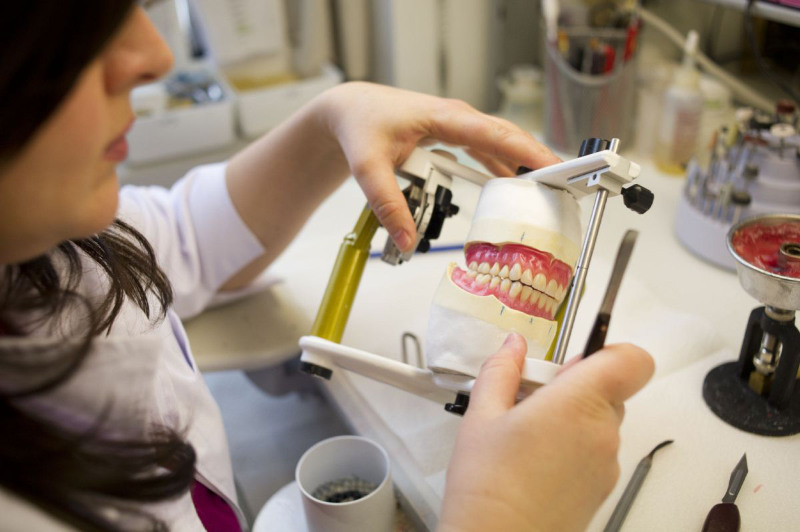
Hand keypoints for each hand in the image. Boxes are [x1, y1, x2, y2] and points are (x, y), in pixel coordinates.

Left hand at [224, 82, 559, 289]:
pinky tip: (511, 188)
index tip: (554, 170)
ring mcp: (457, 126)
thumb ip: (387, 204)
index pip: (496, 134)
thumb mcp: (367, 167)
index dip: (528, 151)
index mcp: (445, 117)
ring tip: (546, 195)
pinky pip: (485, 152)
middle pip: (508, 139)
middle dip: (538, 162)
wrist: (348, 111)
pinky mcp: (452, 137)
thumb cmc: (359, 126)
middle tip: (565, 189)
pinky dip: (501, 168)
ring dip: (522, 167)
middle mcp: (457, 118)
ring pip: (500, 146)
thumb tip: (406, 240)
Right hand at [438, 334, 653, 531]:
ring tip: (526, 434)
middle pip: (609, 389)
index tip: (578, 357)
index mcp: (579, 403)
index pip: (631, 361)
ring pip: (600, 421)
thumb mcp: (482, 414)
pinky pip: (596, 452)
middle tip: (531, 397)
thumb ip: (502, 371)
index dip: (611, 350)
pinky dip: (573, 447)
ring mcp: (607, 465)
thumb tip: (513, 345)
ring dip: (572, 417)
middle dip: (574, 386)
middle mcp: (603, 432)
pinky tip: (534, 461)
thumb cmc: (488, 484)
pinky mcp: (601, 490)